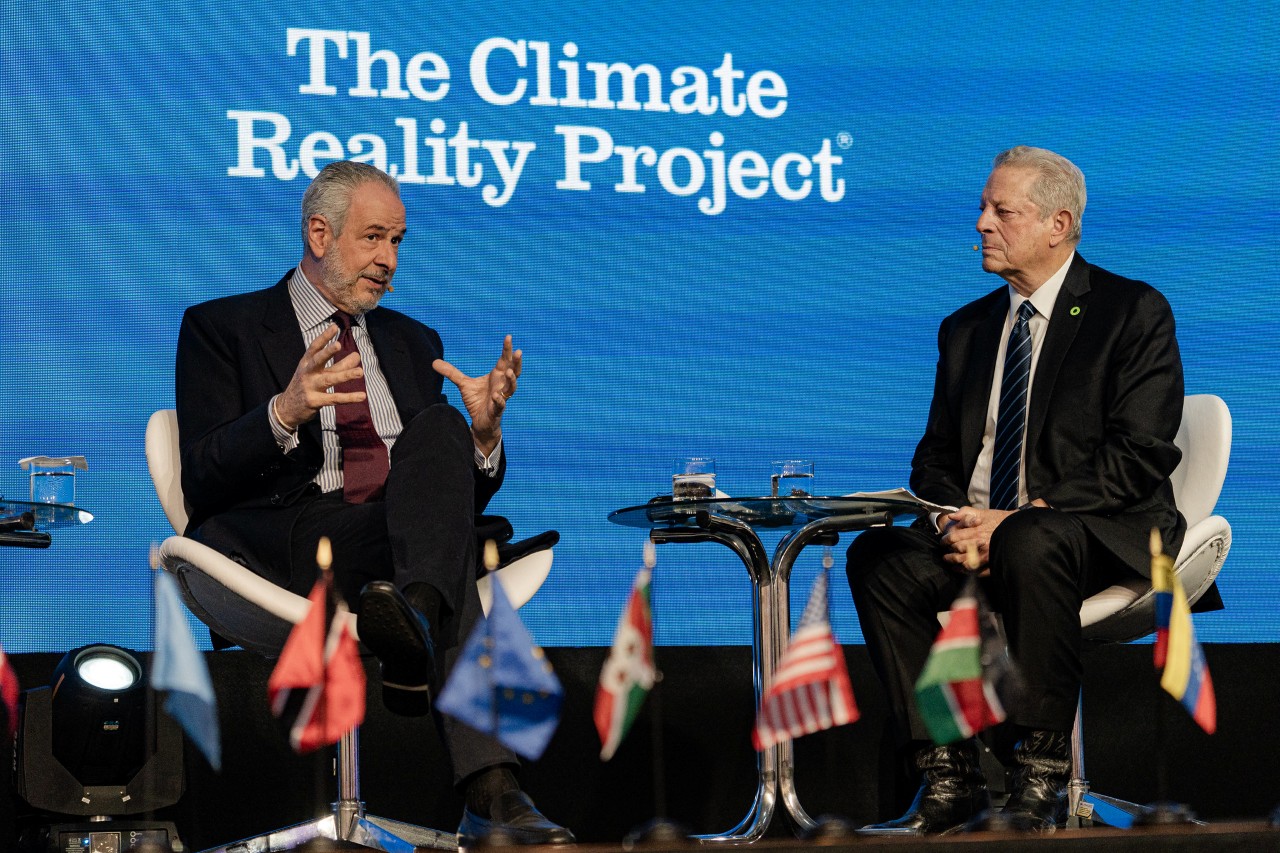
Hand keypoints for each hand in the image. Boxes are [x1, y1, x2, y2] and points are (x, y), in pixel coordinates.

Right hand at [275, 322, 365, 429]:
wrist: (287, 409)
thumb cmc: (307, 386)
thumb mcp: (320, 373)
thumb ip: (339, 365)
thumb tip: (357, 356)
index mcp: (306, 363)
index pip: (314, 347)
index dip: (324, 337)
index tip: (334, 327)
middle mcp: (307, 373)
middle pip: (317, 360)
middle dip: (327, 352)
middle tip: (339, 344)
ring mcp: (310, 387)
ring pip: (329, 379)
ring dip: (345, 375)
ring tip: (361, 372)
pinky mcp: (314, 401)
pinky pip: (334, 398)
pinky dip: (349, 397)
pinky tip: (362, 396)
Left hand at [433, 335, 521, 454]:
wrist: (479, 422)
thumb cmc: (477, 401)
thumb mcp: (463, 384)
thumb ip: (451, 372)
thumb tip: (434, 362)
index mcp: (496, 376)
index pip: (504, 360)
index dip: (507, 349)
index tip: (508, 336)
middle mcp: (501, 385)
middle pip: (514, 371)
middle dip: (517, 362)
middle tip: (519, 352)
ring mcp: (501, 397)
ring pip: (511, 388)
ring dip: (511, 380)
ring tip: (509, 372)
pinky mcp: (497, 410)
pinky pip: (500, 405)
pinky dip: (499, 400)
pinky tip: (496, 395)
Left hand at [937, 506, 1013, 574]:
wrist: (1017, 527)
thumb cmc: (999, 519)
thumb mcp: (981, 512)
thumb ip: (965, 513)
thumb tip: (951, 516)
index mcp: (975, 531)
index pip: (954, 538)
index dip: (945, 541)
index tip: (943, 543)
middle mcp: (980, 544)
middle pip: (958, 552)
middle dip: (949, 555)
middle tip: (945, 556)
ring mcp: (987, 555)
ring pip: (966, 564)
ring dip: (957, 565)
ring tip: (952, 565)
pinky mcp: (994, 563)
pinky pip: (979, 571)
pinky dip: (970, 572)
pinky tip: (965, 570)